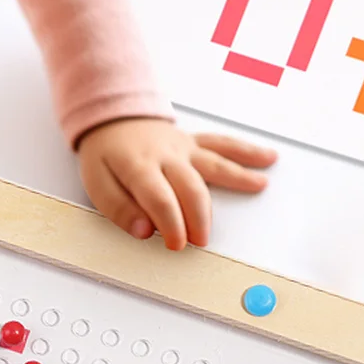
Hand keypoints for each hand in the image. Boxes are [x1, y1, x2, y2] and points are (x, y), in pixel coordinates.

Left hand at [78, 118, 276, 251]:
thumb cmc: (105, 156)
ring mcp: (183, 147)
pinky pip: (221, 145)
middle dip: (199, 217)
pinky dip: (245, 151)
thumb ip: (120, 210)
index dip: (171, 225)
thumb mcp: (97, 185)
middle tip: (201, 241)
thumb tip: (144, 231)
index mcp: (139, 166)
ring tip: (260, 185)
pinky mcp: (193, 144)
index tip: (177, 245)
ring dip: (238, 176)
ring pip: (213, 162)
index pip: (160, 199)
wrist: (111, 118)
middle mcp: (166, 155)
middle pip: (190, 187)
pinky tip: (265, 158)